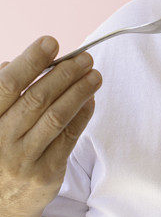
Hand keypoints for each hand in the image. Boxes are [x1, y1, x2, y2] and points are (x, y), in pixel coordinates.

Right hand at [0, 37, 100, 216]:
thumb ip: (0, 95)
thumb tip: (12, 63)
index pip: (8, 85)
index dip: (30, 61)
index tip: (51, 42)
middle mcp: (1, 140)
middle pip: (37, 99)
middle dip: (65, 74)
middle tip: (85, 58)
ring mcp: (24, 159)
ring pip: (56, 118)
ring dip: (79, 92)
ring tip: (95, 75)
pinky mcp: (46, 174)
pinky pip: (68, 139)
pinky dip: (82, 116)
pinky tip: (90, 100)